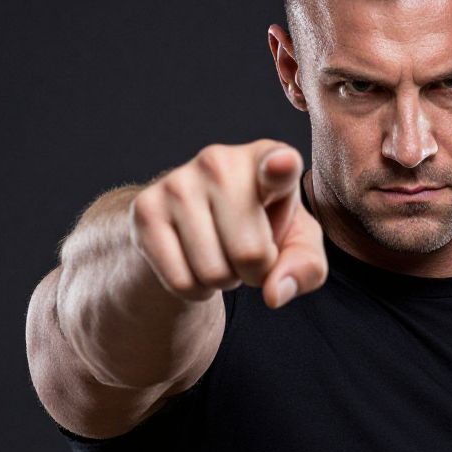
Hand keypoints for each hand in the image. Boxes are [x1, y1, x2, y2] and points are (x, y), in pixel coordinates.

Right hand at [128, 140, 326, 307]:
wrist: (195, 222)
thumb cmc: (260, 227)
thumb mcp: (297, 244)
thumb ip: (306, 268)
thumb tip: (273, 293)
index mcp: (268, 159)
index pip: (278, 163)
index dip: (281, 167)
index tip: (282, 165)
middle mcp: (220, 161)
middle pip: (250, 254)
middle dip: (255, 272)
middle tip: (247, 250)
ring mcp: (177, 182)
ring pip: (214, 273)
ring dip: (224, 280)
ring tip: (221, 251)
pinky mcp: (145, 210)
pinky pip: (181, 282)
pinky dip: (196, 290)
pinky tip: (196, 262)